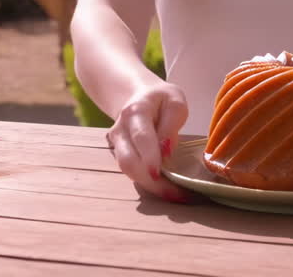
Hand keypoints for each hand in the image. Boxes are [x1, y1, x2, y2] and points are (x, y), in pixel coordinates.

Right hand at [105, 80, 190, 202]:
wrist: (138, 97)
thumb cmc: (161, 100)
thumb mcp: (174, 101)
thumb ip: (171, 124)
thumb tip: (166, 150)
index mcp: (136, 111)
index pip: (141, 136)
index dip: (149, 156)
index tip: (159, 173)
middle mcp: (121, 129)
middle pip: (128, 160)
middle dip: (150, 181)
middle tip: (175, 193)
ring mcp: (117, 144)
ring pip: (128, 171)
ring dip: (151, 186)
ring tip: (175, 194)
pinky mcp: (120, 156)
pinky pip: (132, 173)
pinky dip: (148, 184)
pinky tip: (166, 190)